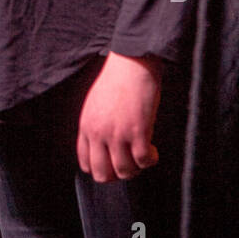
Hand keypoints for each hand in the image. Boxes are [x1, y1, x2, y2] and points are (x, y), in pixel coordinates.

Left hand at [77, 52, 162, 181]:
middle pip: (102, 174)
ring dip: (136, 168)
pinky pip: (143, 161)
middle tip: (130, 164)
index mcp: (86, 126)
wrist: (132, 62)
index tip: (114, 164)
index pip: (85, 163)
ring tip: (143, 154)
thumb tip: (104, 148)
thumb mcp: (95, 105)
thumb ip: (96, 126)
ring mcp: (117, 133)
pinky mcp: (138, 131)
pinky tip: (153, 150)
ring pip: (124, 171)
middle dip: (118, 175)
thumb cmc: (117, 80)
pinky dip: (150, 160)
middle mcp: (98, 132)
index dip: (102, 169)